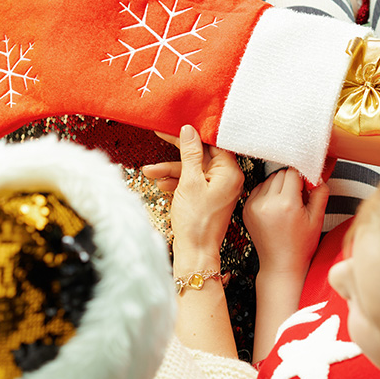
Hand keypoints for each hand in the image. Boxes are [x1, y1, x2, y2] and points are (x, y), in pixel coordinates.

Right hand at [142, 125, 243, 266]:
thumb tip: (189, 130)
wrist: (195, 252)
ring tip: (149, 171)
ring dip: (171, 170)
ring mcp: (217, 189)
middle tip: (160, 136)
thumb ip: (190, 153)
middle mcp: (227, 178)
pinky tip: (160, 184)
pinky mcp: (208, 198)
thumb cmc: (196, 221)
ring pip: (192, 170)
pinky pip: (192, 183)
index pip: (213, 143)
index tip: (177, 125)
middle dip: (177, 151)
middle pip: (201, 155)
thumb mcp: (189, 181)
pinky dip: (176, 182)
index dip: (194, 133)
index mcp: (230, 172)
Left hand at [244, 168, 328, 276]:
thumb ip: (320, 192)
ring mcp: (253, 206)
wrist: (281, 264)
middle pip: (280, 174)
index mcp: (286, 204)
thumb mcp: (317, 218)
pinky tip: (275, 207)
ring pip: (268, 179)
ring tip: (286, 205)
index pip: (293, 172)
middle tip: (298, 199)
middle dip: (291, 181)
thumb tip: (316, 175)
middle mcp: (267, 203)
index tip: (307, 188)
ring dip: (278, 186)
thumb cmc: (301, 245)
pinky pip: (258, 189)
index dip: (303, 178)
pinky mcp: (246, 209)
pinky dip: (267, 193)